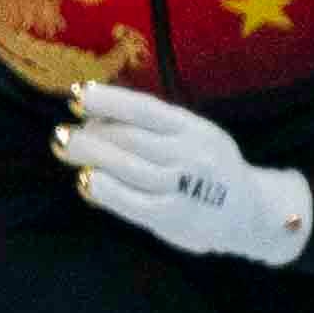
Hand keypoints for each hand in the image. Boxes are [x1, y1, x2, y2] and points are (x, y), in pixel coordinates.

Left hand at [62, 81, 310, 265]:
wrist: (252, 213)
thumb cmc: (207, 170)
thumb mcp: (192, 137)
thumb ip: (152, 129)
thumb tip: (93, 118)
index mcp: (193, 128)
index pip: (146, 109)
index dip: (109, 100)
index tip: (77, 96)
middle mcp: (192, 153)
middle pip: (132, 138)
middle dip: (91, 132)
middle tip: (61, 131)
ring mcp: (185, 186)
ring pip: (131, 167)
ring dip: (92, 156)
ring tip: (64, 148)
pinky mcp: (177, 216)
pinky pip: (136, 203)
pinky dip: (107, 191)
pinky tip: (85, 181)